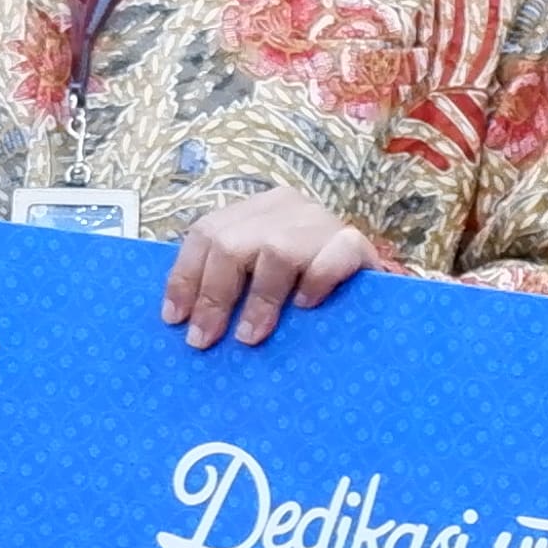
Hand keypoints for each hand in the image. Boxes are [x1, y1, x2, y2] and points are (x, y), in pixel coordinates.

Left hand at [163, 187, 381, 347]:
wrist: (373, 296)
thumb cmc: (305, 294)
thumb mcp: (260, 282)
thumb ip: (231, 287)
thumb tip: (185, 325)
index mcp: (255, 213)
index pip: (206, 233)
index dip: (185, 277)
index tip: (174, 320)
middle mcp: (285, 208)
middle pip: (231, 241)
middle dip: (212, 296)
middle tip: (204, 339)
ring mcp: (320, 221)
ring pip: (275, 249)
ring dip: (259, 299)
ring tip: (250, 335)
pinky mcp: (355, 242)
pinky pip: (332, 255)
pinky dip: (315, 282)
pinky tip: (305, 307)